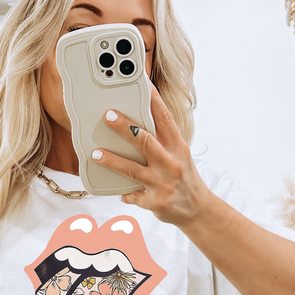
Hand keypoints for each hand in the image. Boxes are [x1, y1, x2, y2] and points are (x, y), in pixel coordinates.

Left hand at [93, 83, 211, 227]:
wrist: (198, 210)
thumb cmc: (185, 178)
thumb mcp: (180, 156)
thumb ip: (162, 141)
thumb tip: (136, 124)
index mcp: (178, 148)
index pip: (165, 119)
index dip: (153, 100)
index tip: (141, 84)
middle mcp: (171, 164)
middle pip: (145, 141)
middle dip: (125, 127)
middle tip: (108, 116)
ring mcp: (162, 184)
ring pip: (132, 169)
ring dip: (112, 160)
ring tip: (96, 153)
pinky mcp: (154, 202)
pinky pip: (132, 195)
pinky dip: (123, 192)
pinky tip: (118, 190)